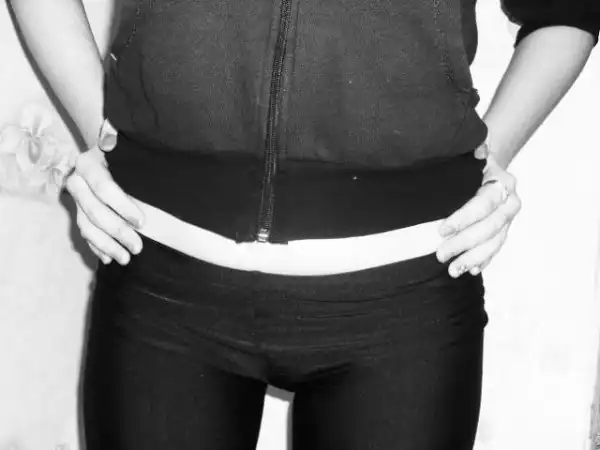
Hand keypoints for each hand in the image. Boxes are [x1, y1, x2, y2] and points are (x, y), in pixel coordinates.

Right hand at [64, 120, 144, 265]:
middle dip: (117, 232)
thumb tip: (136, 163)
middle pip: (95, 211)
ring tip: (126, 259)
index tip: (142, 223)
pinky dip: (97, 247)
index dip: (123, 207)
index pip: (104, 188)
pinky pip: (85, 233)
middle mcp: (77, 180)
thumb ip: (133, 161)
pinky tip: (109, 258)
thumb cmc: (127, 157)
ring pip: (87, 226)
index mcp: (88, 164)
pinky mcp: (78, 212)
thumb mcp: (130, 155)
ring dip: (107, 246)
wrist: (109, 156)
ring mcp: (76, 199)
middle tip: (137, 248)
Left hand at [436, 146, 520, 276]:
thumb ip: (472, 151)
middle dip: (464, 243)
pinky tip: (471, 270)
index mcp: (501, 183)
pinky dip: (483, 260)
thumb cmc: (472, 163)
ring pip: (494, 242)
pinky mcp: (504, 231)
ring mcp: (509, 219)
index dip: (463, 218)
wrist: (487, 168)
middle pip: (489, 228)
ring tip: (453, 270)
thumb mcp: (470, 154)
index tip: (441, 230)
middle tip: (440, 255)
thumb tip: (478, 150)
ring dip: (473, 258)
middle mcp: (510, 202)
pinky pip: (496, 249)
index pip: (483, 204)